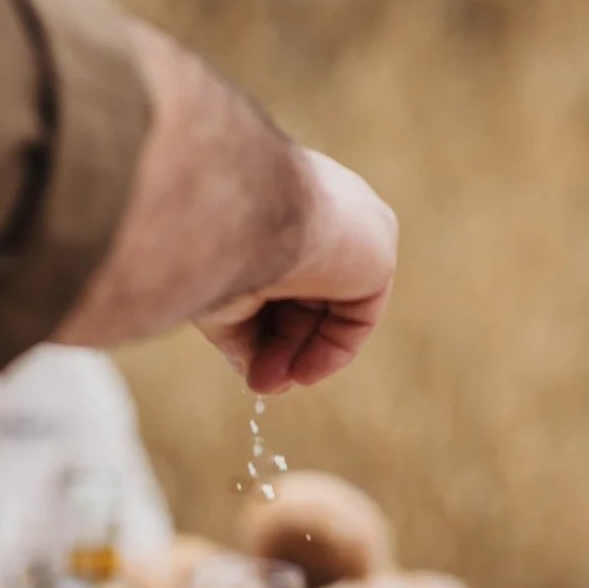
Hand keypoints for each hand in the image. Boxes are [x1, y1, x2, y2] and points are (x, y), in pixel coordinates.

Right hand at [196, 150, 397, 393]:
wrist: (240, 213)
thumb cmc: (212, 245)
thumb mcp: (219, 294)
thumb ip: (239, 329)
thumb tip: (252, 368)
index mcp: (273, 203)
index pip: (275, 274)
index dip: (259, 325)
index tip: (244, 359)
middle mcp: (314, 208)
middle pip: (302, 297)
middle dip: (279, 347)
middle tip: (259, 382)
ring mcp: (349, 225)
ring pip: (327, 309)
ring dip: (299, 354)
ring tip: (270, 384)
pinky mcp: (376, 251)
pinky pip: (357, 316)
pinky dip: (331, 351)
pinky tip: (302, 373)